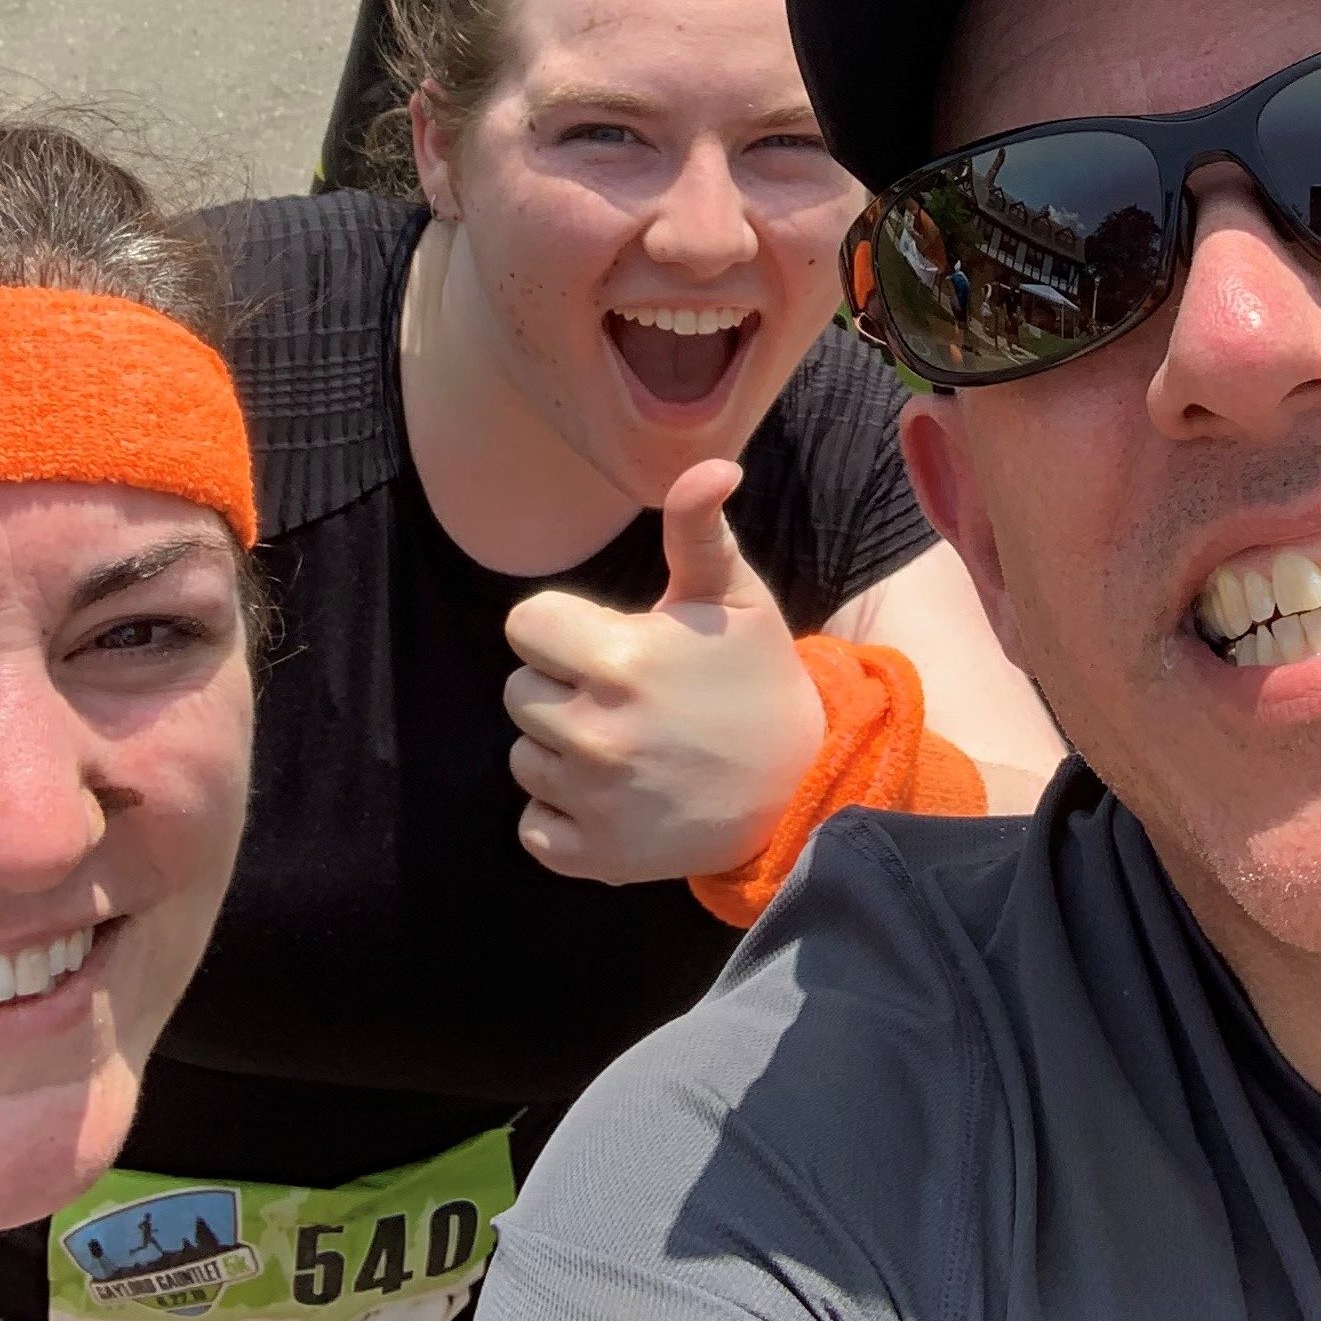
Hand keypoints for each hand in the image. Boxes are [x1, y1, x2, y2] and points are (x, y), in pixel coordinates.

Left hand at [502, 460, 827, 885]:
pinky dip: (563, 816)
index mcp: (619, 659)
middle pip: (518, 691)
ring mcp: (590, 800)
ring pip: (524, 757)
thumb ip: (700, 528)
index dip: (564, 629)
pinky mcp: (590, 858)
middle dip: (562, 687)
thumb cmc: (760, 680)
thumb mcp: (737, 596)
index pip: (525, 626)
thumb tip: (712, 462)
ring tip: (626, 747)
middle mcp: (593, 733)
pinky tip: (615, 797)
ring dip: (561, 750)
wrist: (801, 789)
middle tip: (625, 697)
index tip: (609, 643)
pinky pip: (533, 826)